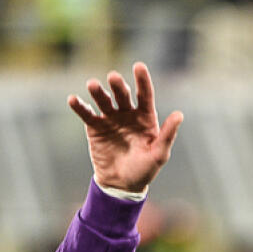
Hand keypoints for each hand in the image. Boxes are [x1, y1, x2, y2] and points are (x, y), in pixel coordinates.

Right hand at [68, 62, 183, 193]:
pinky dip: (80, 106)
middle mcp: (128, 113)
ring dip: (98, 92)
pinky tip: (73, 99)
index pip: (145, 95)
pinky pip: (87, 113)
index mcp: (146, 117)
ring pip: (104, 100)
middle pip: (122, 95)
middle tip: (113, 78)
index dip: (142, 80)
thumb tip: (179, 114)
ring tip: (92, 85)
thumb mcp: (158, 154)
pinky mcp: (95, 126)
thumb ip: (167, 135)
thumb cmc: (144, 170)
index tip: (139, 66)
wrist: (121, 185)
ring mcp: (111, 118)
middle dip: (118, 85)